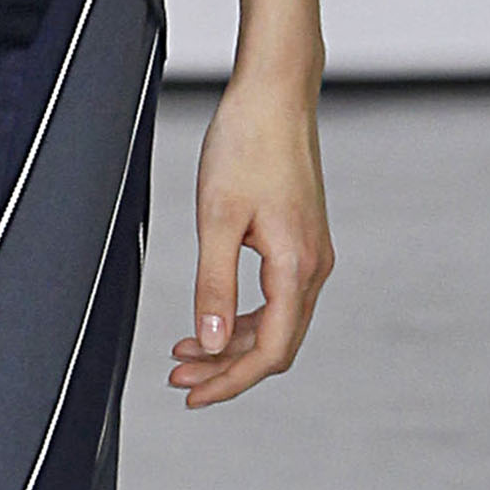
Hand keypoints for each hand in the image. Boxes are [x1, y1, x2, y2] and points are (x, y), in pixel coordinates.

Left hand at [170, 67, 332, 408]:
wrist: (275, 95)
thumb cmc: (246, 145)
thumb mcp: (218, 219)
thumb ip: (214, 285)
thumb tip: (210, 342)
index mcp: (296, 266)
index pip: (269, 350)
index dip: (230, 381)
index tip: (191, 394)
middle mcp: (313, 267)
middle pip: (275, 344)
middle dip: (226, 369)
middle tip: (177, 377)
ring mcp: (311, 255)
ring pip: (275, 323)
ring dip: (231, 344)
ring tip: (184, 351)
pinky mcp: (301, 241)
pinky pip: (276, 298)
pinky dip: (242, 316)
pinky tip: (211, 317)